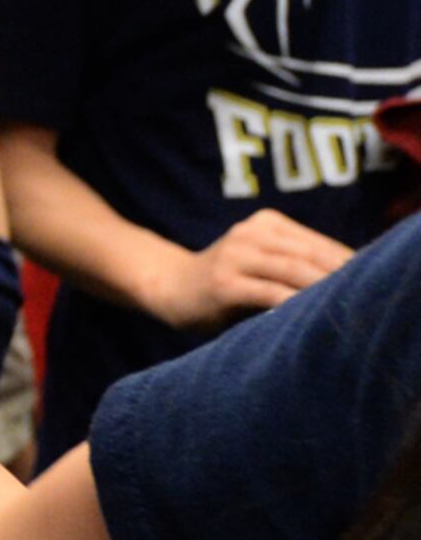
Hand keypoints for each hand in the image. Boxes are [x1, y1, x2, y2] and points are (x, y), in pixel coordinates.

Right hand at [144, 208, 347, 327]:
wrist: (169, 286)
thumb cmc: (226, 281)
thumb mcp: (260, 262)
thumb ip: (294, 265)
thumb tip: (348, 282)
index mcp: (265, 223)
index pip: (318, 243)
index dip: (347, 263)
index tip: (369, 284)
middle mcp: (250, 233)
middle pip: (308, 255)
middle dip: (340, 276)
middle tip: (364, 297)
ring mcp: (234, 255)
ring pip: (292, 270)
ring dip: (322, 289)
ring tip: (344, 307)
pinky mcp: (223, 283)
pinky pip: (267, 293)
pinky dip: (292, 304)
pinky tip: (308, 317)